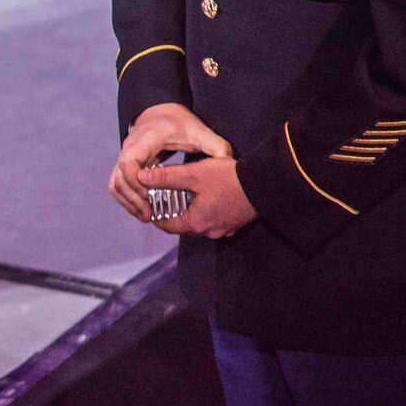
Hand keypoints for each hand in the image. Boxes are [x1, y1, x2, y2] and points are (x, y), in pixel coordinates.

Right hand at [110, 103, 232, 221]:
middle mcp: (130, 149)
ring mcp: (124, 157)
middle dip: (133, 200)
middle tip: (150, 216)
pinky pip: (117, 184)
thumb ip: (215, 146)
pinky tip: (141, 208)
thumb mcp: (200, 131)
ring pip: (115, 184)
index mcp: (146, 140)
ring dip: (128, 202)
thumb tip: (228, 163)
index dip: (136, 182)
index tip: (150, 195)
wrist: (160, 112)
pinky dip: (126, 199)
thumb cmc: (179, 122)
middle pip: (119, 178)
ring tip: (146, 216)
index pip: (129, 162)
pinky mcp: (124, 164)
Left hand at [140, 157, 256, 238]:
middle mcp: (209, 231)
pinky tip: (207, 196)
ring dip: (191, 210)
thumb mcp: (192, 174)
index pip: (167, 226)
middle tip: (166, 195)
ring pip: (199, 222)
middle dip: (173, 211)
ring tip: (186, 193)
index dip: (156, 214)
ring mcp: (224, 229)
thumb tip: (140, 178)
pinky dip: (206, 211)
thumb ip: (165, 177)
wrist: (265, 183)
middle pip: (183, 224)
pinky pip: (214, 220)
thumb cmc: (227, 179)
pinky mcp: (236, 223)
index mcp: (196, 223)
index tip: (150, 202)